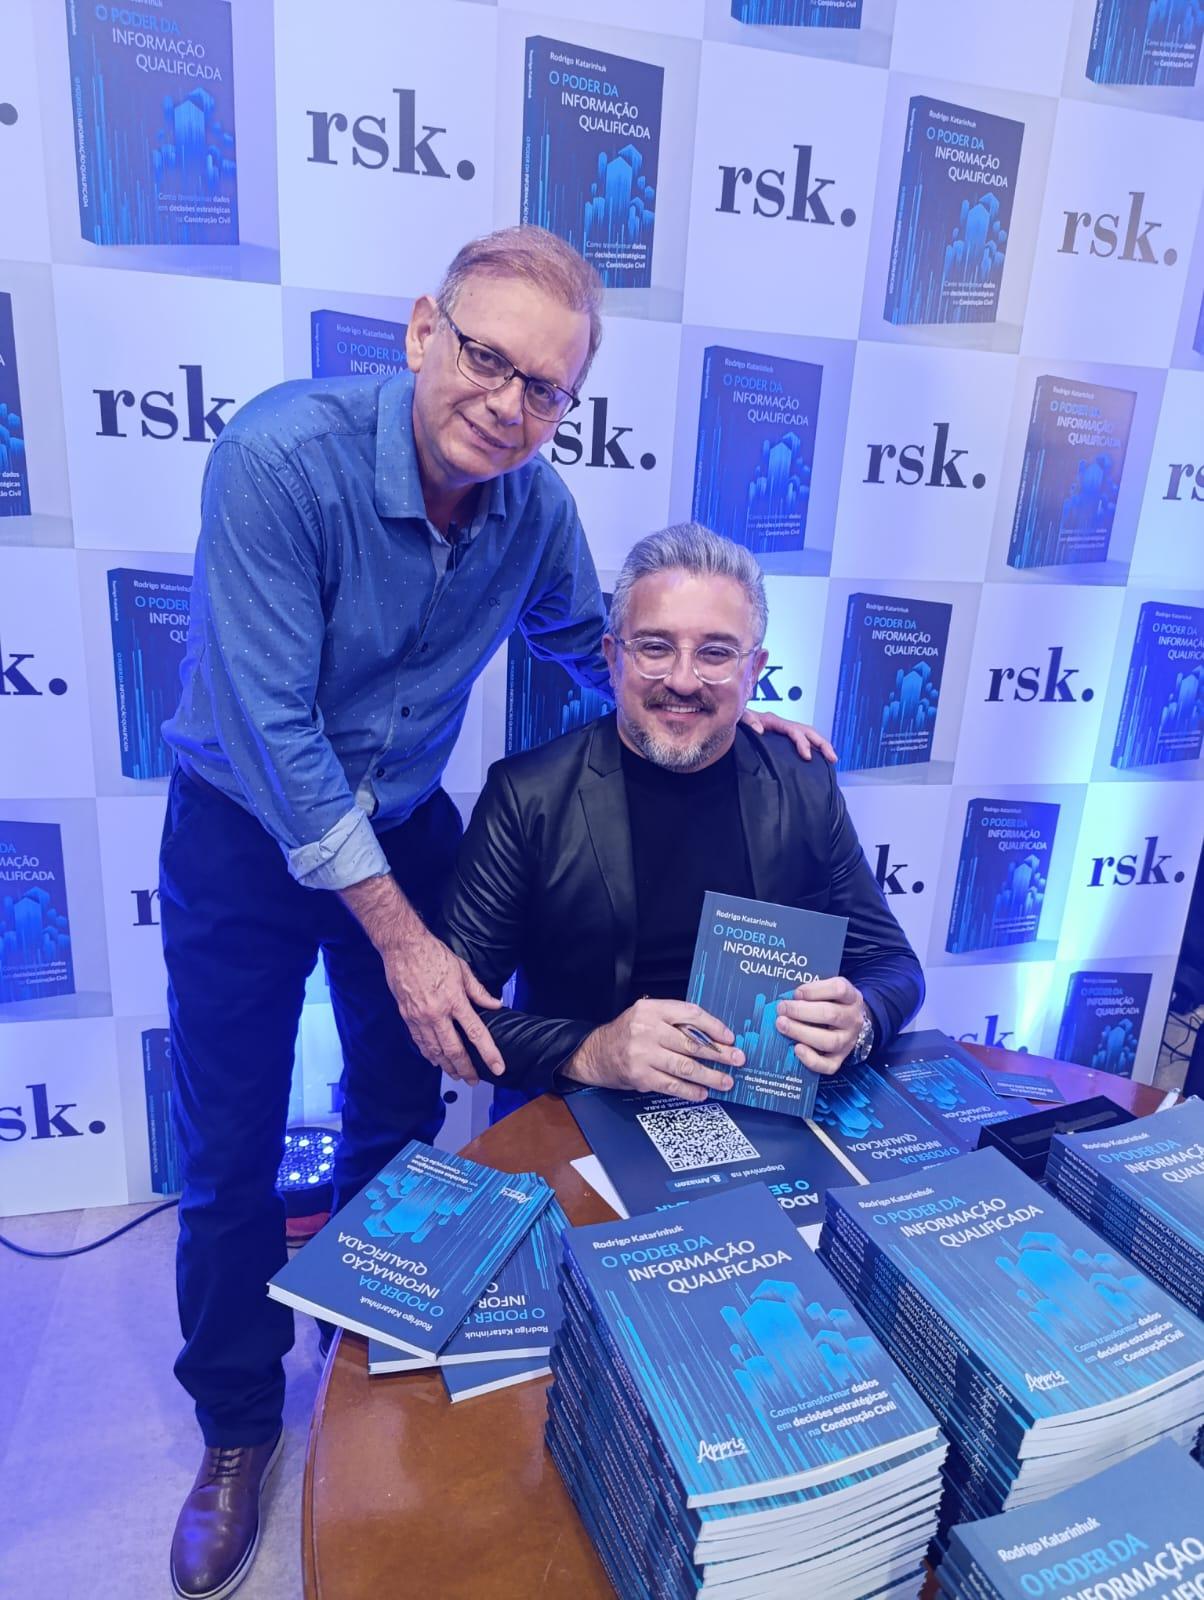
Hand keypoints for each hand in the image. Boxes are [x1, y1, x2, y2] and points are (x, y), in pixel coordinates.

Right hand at [381, 928, 503, 1084]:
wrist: (403, 948)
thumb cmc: (434, 954)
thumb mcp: (462, 969)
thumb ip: (479, 991)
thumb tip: (496, 1005)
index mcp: (454, 1000)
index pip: (476, 1033)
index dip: (488, 1053)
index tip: (498, 1067)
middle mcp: (437, 1013)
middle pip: (454, 1050)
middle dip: (466, 1069)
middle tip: (474, 1080)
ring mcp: (420, 1017)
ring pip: (435, 1050)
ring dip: (447, 1066)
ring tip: (456, 1075)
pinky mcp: (407, 1017)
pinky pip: (420, 1041)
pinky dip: (429, 1054)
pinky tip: (435, 1061)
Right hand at [563, 999, 744, 1100]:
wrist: (595, 1053)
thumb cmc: (626, 1034)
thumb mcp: (646, 1016)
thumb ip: (674, 1021)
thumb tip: (712, 1036)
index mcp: (651, 1009)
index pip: (690, 1014)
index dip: (714, 1027)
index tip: (729, 1037)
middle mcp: (646, 1029)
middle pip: (691, 1043)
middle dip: (719, 1054)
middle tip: (737, 1060)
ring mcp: (642, 1054)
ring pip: (685, 1066)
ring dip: (709, 1075)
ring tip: (725, 1081)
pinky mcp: (640, 1076)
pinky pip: (671, 1085)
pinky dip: (690, 1090)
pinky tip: (702, 1092)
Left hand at [740, 709, 836, 763]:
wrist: (732, 720)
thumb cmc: (736, 720)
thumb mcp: (740, 718)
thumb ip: (748, 721)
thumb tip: (760, 730)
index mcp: (774, 721)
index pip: (794, 731)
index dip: (802, 743)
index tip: (807, 757)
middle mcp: (783, 725)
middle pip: (808, 731)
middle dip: (822, 744)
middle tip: (833, 758)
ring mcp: (784, 731)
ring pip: (809, 735)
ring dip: (821, 745)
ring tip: (832, 759)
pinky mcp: (783, 739)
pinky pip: (802, 741)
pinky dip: (813, 748)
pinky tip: (819, 760)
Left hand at [774, 976, 864, 1076]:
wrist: (850, 1023)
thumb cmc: (832, 1003)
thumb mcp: (829, 992)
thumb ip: (812, 992)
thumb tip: (787, 999)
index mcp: (851, 997)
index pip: (838, 989)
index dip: (814, 990)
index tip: (796, 993)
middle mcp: (853, 1019)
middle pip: (831, 1014)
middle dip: (801, 1011)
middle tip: (782, 1008)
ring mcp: (848, 1041)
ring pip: (829, 1041)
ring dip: (801, 1032)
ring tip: (782, 1025)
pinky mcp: (840, 1059)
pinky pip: (829, 1065)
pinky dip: (811, 1059)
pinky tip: (797, 1049)